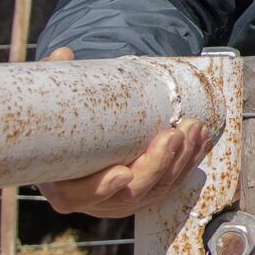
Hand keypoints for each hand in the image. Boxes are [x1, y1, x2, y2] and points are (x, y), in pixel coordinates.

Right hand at [39, 48, 211, 214]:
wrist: (79, 147)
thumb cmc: (63, 130)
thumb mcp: (54, 109)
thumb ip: (56, 82)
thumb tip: (63, 55)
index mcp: (65, 186)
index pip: (79, 194)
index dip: (101, 187)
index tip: (122, 173)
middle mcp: (97, 199)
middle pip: (131, 192)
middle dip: (158, 164)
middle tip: (173, 135)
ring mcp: (126, 198)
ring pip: (159, 187)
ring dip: (182, 159)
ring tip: (193, 128)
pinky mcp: (149, 190)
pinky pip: (175, 180)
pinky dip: (190, 160)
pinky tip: (201, 139)